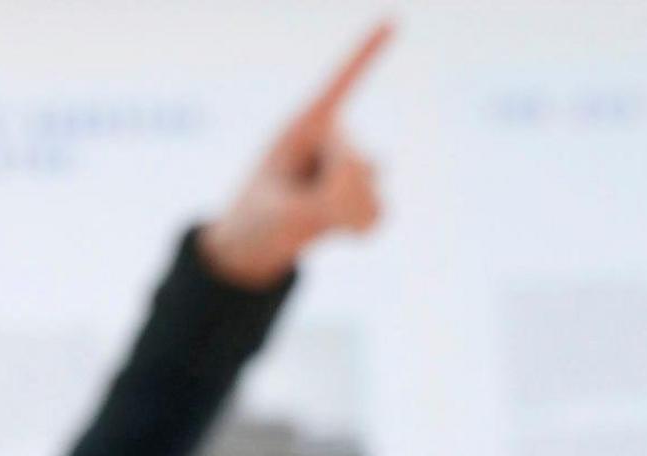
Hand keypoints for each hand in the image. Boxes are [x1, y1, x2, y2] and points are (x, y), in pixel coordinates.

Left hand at [199, 22, 389, 288]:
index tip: (392, 18)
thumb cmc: (254, 217)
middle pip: (354, 159)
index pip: (340, 84)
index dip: (365, 53)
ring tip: (309, 216)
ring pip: (370, 186)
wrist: (255, 243)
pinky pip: (378, 214)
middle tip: (298, 205)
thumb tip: (371, 198)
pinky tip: (334, 230)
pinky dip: (358, 228)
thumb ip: (320, 206)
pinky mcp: (366, 195)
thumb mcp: (272, 214)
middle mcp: (334, 139)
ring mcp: (354, 166)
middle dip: (330, 190)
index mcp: (302, 127)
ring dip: (342, 211)